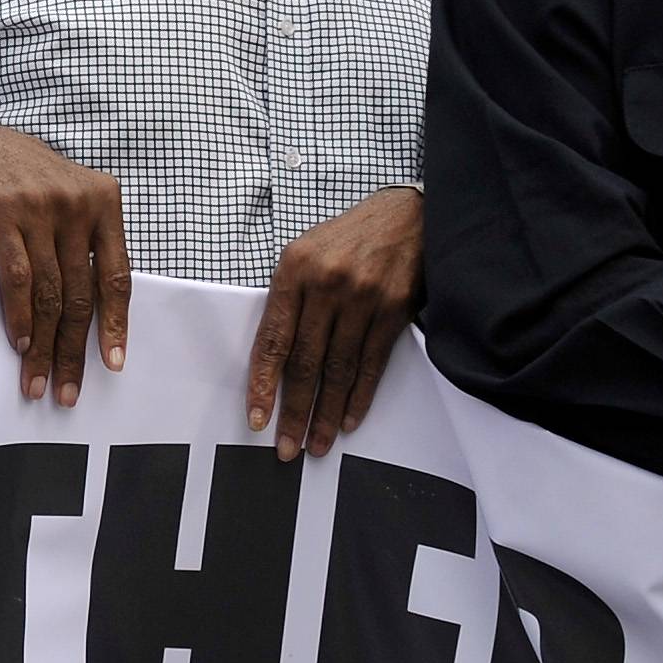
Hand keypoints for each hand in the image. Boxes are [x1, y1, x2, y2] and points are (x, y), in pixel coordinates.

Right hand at [0, 124, 127, 404]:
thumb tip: (96, 312)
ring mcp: (40, 207)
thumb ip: (87, 242)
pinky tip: (20, 342)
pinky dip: (18, 315)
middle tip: (67, 388)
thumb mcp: (70, 198)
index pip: (117, 276)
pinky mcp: (3, 213)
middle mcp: (77, 203)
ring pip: (48, 292)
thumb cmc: (25, 180)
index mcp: (104, 201)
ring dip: (42, 344)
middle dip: (73, 348)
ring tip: (36, 378)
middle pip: (80, 293)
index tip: (112, 364)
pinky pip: (17, 277)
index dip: (115, 324)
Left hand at [249, 187, 423, 459]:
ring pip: (339, 369)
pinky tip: (349, 420)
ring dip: (327, 413)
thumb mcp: (304, 252)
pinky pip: (373, 363)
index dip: (263, 383)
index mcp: (294, 270)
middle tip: (286, 448)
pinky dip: (360, 396)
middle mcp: (327, 285)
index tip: (256, 417)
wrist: (407, 214)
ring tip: (317, 444)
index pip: (273, 339)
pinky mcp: (395, 310)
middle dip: (294, 411)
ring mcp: (364, 298)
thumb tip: (274, 356)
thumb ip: (288, 299)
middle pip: (305, 362)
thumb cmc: (347, 237)